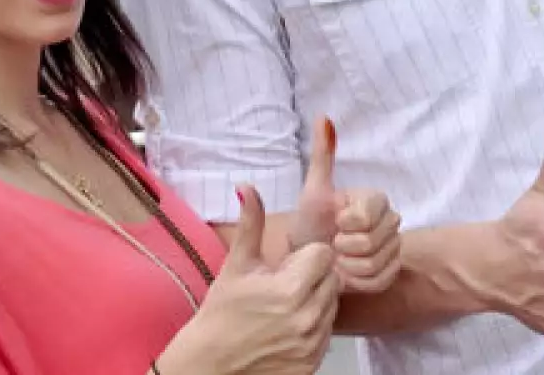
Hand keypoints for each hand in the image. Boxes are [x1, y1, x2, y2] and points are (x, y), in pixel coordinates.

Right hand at [186, 184, 338, 374]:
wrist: (211, 364)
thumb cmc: (222, 313)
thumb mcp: (236, 265)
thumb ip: (251, 223)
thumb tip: (247, 187)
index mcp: (289, 290)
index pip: (324, 255)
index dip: (305, 256)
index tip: (286, 266)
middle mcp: (306, 319)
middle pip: (332, 279)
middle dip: (312, 277)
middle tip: (284, 285)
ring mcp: (311, 344)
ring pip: (332, 305)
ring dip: (315, 302)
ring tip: (284, 308)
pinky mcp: (313, 363)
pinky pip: (327, 333)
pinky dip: (313, 328)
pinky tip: (288, 328)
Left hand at [288, 118, 401, 293]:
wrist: (307, 259)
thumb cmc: (311, 223)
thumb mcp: (314, 189)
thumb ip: (322, 155)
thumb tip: (322, 116)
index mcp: (376, 199)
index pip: (370, 214)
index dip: (347, 222)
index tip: (334, 222)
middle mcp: (392, 221)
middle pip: (374, 240)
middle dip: (346, 246)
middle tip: (333, 243)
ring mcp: (394, 248)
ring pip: (376, 261)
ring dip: (349, 265)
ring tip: (336, 259)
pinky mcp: (391, 273)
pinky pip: (379, 280)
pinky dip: (357, 281)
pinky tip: (345, 274)